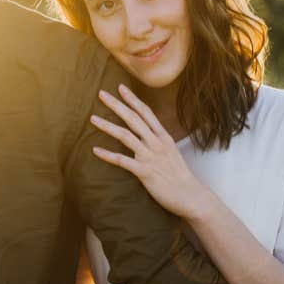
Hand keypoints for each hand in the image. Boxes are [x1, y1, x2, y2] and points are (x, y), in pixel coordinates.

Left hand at [91, 84, 213, 218]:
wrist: (190, 195)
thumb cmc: (179, 175)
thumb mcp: (171, 152)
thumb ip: (158, 142)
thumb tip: (145, 136)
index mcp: (163, 137)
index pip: (146, 113)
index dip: (133, 99)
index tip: (121, 88)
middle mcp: (156, 143)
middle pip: (133, 119)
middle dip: (116, 105)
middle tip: (101, 94)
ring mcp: (150, 156)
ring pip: (126, 136)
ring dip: (108, 126)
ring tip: (93, 119)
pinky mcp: (145, 172)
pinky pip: (122, 161)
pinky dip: (108, 155)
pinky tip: (95, 150)